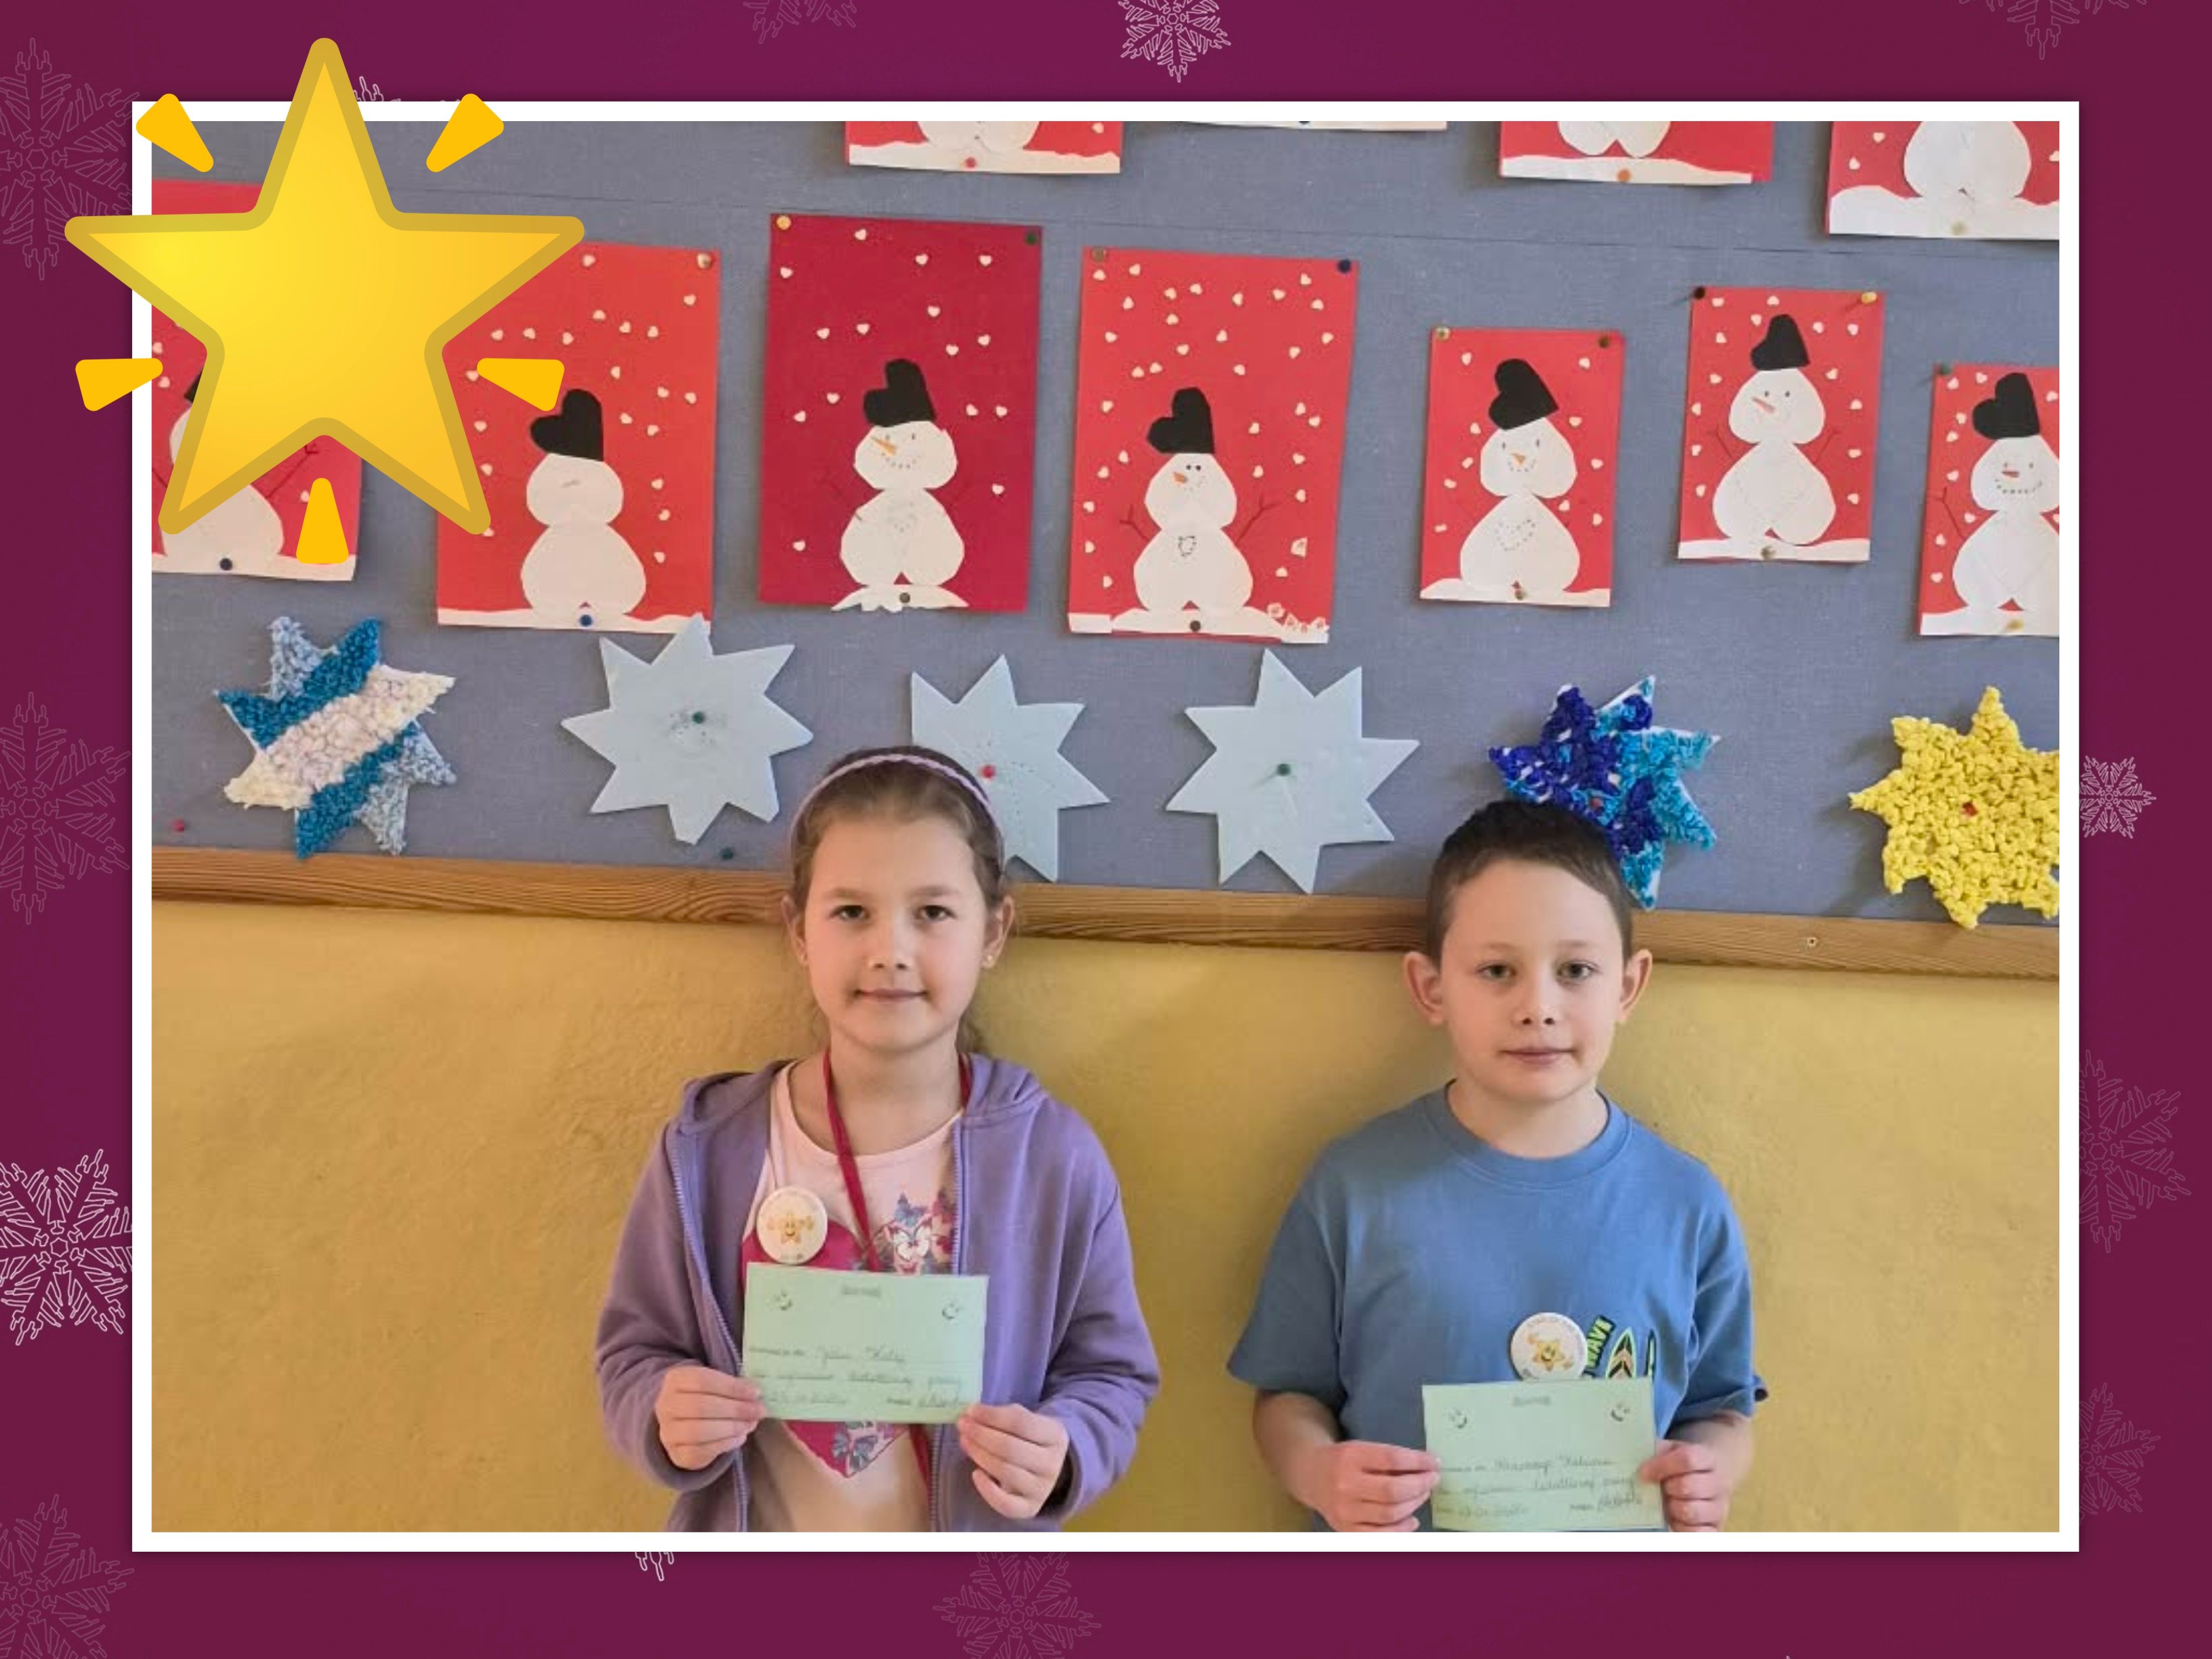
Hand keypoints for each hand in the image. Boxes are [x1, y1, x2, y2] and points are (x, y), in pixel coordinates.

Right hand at [654, 1365, 763, 1470]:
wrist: (682, 1422)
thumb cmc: (705, 1396)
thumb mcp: (714, 1383)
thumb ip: (732, 1386)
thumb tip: (754, 1393)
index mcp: (675, 1380)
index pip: (702, 1380)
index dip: (731, 1387)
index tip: (756, 1392)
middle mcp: (665, 1405)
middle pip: (701, 1407)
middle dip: (735, 1409)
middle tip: (759, 1410)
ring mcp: (668, 1432)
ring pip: (699, 1431)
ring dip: (731, 1427)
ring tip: (750, 1424)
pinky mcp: (677, 1455)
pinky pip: (702, 1451)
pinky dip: (725, 1444)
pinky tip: (740, 1437)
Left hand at [957, 1402, 1070, 1519]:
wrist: (1047, 1469)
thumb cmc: (1029, 1439)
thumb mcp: (1026, 1420)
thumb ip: (1002, 1416)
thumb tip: (971, 1416)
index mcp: (1055, 1435)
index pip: (1021, 1422)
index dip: (992, 1416)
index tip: (971, 1410)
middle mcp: (1052, 1464)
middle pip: (1010, 1448)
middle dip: (981, 1435)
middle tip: (962, 1426)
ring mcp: (1042, 1489)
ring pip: (1006, 1472)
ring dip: (979, 1455)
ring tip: (965, 1443)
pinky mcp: (1030, 1508)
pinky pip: (1006, 1504)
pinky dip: (987, 1490)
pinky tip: (976, 1473)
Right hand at [1294, 1440, 1438, 1531]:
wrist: (1310, 1474)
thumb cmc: (1344, 1459)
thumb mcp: (1361, 1448)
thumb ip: (1389, 1458)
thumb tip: (1427, 1467)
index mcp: (1349, 1456)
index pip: (1392, 1458)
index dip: (1418, 1461)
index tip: (1434, 1462)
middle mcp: (1345, 1484)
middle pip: (1393, 1490)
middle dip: (1420, 1485)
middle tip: (1433, 1479)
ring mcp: (1344, 1510)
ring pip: (1391, 1513)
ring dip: (1414, 1504)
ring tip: (1423, 1494)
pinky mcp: (1345, 1528)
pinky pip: (1381, 1534)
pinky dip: (1401, 1529)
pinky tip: (1412, 1519)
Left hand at [1639, 1439, 1732, 1530]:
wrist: (1707, 1479)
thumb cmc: (1681, 1466)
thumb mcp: (1670, 1451)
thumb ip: (1656, 1454)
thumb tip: (1641, 1470)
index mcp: (1706, 1458)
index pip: (1688, 1459)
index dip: (1662, 1466)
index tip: (1643, 1473)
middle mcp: (1718, 1483)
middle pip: (1688, 1486)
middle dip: (1667, 1489)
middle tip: (1660, 1489)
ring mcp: (1719, 1508)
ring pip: (1692, 1512)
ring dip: (1672, 1509)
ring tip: (1667, 1505)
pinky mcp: (1715, 1528)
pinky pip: (1697, 1534)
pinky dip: (1681, 1528)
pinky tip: (1674, 1520)